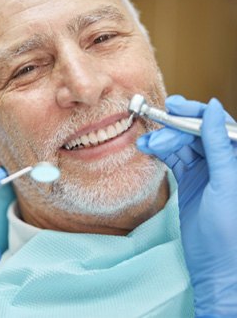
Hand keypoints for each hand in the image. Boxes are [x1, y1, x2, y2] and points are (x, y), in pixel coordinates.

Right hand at [137, 96, 236, 316]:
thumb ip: (218, 146)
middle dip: (174, 129)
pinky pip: (175, 159)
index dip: (196, 113)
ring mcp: (206, 170)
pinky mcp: (191, 180)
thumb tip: (213, 108)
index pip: (218, 125)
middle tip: (154, 131)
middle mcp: (224, 160)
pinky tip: (149, 151)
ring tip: (145, 145)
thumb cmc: (229, 230)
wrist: (217, 266)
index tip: (173, 106)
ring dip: (163, 142)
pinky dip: (161, 154)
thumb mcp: (224, 183)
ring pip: (183, 145)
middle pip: (197, 132)